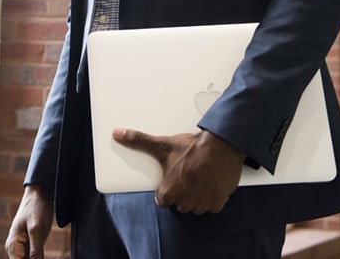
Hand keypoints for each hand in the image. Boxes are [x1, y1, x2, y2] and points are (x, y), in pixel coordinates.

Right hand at [5, 184, 53, 258]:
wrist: (40, 193)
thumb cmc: (36, 207)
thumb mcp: (36, 229)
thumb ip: (35, 251)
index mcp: (13, 246)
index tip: (40, 257)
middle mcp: (15, 249)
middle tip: (48, 255)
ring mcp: (23, 247)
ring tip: (48, 251)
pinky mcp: (31, 245)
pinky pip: (35, 258)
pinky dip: (41, 258)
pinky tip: (50, 256)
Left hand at [113, 128, 243, 213]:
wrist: (221, 144)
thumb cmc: (192, 147)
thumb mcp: (162, 144)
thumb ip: (138, 141)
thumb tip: (117, 134)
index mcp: (170, 191)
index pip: (163, 201)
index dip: (167, 188)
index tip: (173, 179)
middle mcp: (186, 201)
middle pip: (180, 204)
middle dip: (182, 192)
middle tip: (187, 175)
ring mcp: (203, 203)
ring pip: (196, 206)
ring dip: (197, 196)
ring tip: (199, 177)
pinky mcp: (218, 201)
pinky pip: (212, 206)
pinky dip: (211, 197)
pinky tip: (210, 183)